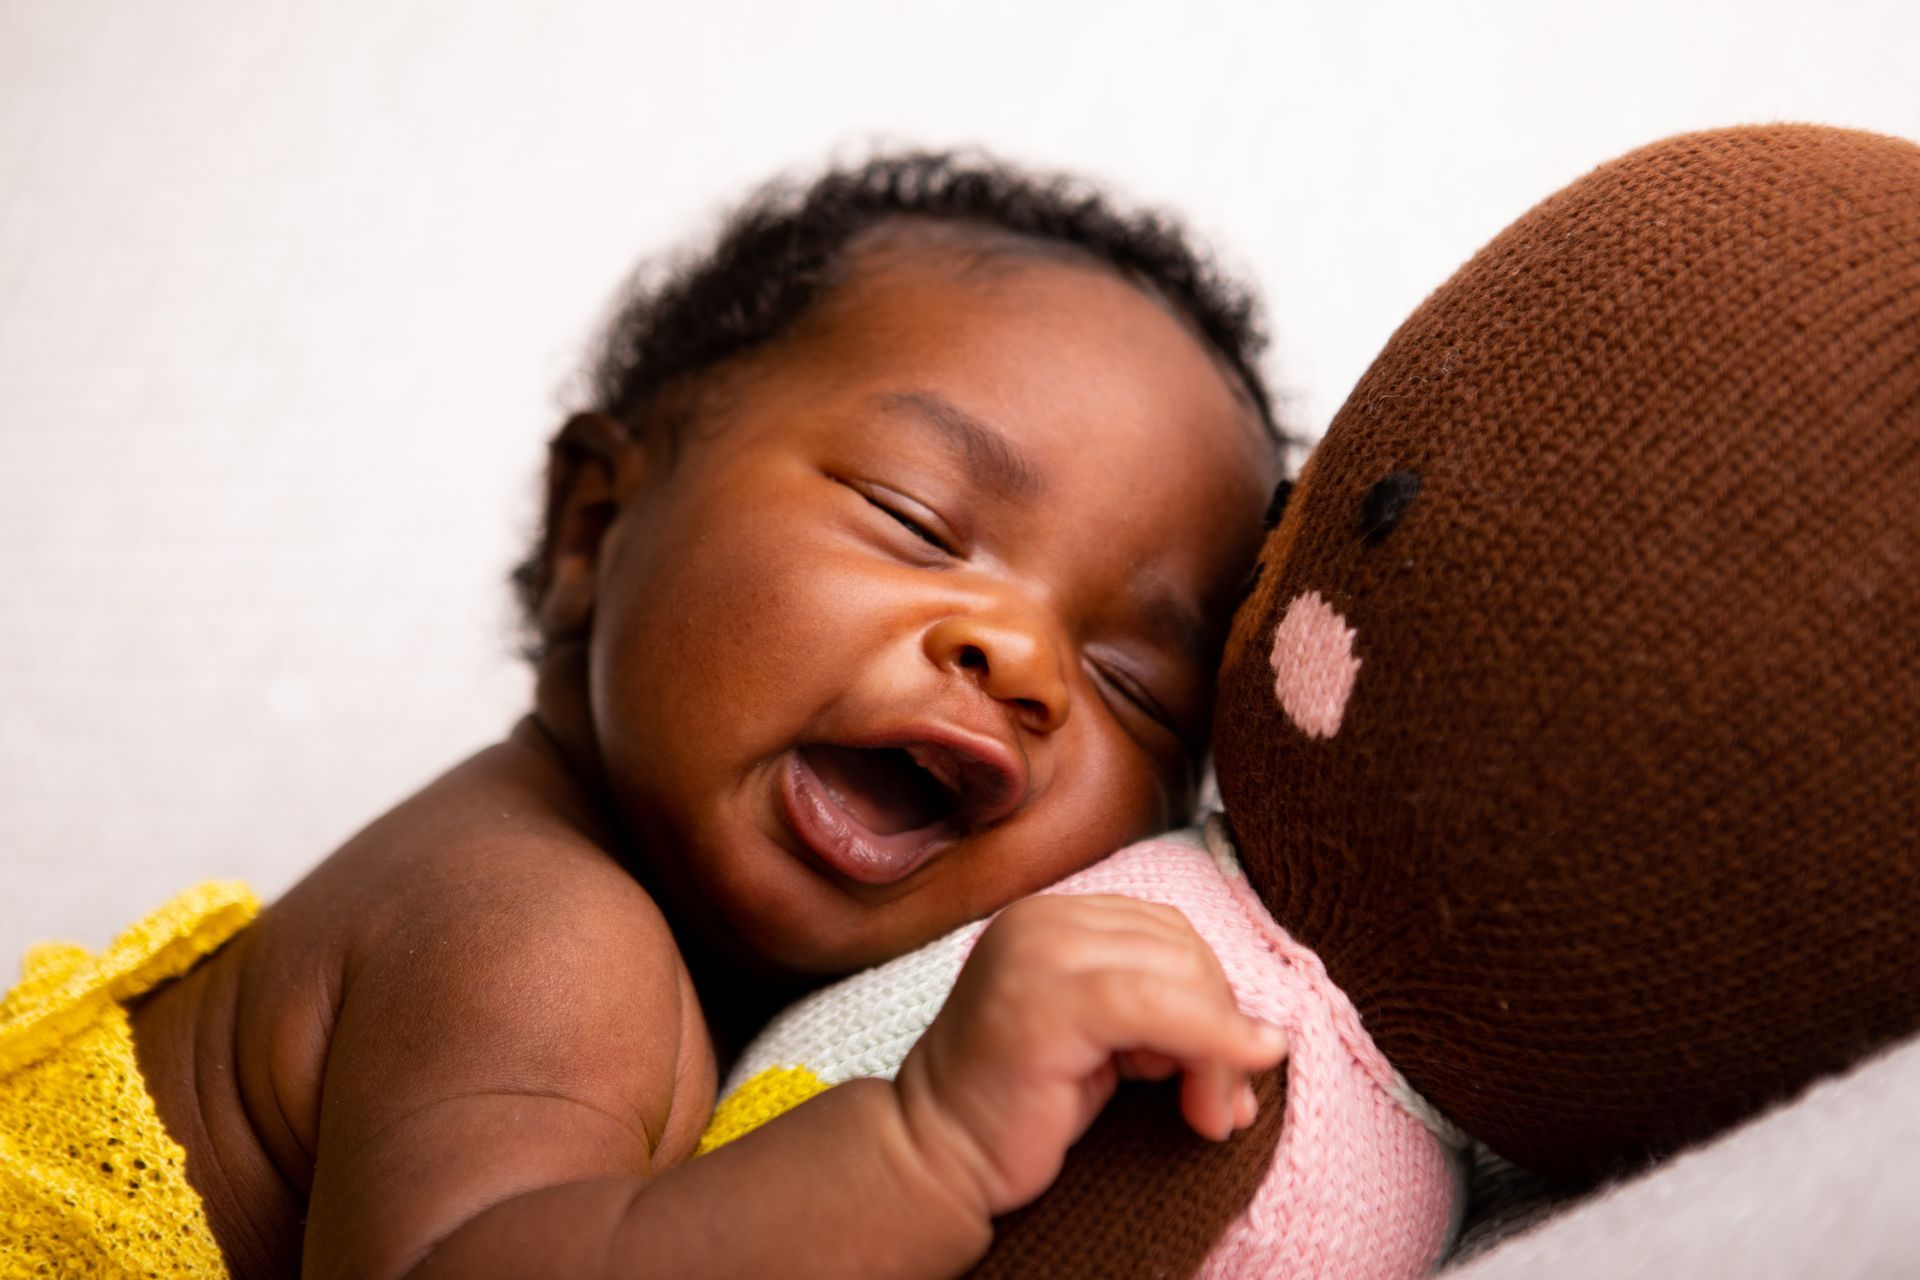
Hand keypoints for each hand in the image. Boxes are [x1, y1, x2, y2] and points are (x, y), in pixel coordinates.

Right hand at [891, 894, 1288, 1217]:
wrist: (935, 1154)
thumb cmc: (1016, 1107)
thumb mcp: (1101, 1041)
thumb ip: (1160, 1012)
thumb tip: (1262, 1035)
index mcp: (1051, 916)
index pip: (1168, 933)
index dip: (1211, 1000)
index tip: (1224, 1071)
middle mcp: (1042, 918)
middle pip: (1181, 949)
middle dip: (1221, 1028)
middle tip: (1221, 1107)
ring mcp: (1039, 953)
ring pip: (1179, 976)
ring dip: (1216, 1053)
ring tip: (1206, 1115)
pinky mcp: (1047, 1002)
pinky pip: (1159, 1009)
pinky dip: (1210, 1047)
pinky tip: (1219, 1101)